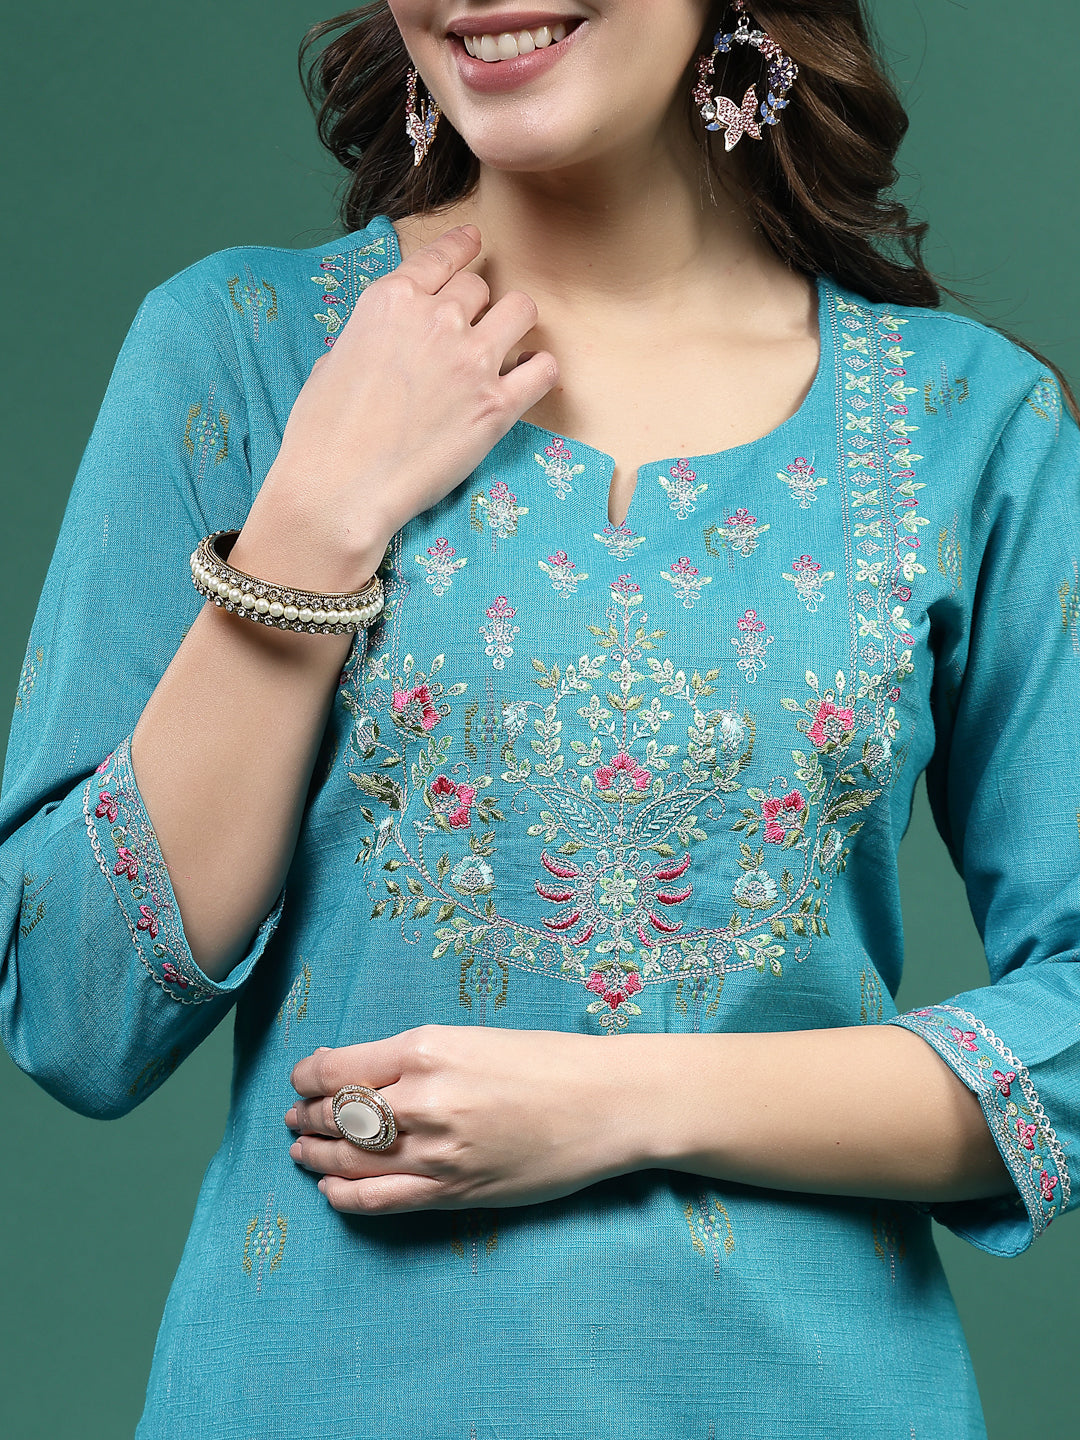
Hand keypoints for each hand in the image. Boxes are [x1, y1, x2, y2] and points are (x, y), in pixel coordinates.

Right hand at [236, 225, 558, 591]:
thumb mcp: (333, 361)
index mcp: (390, 300)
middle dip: (477, 306)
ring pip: (521, 311)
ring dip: (515, 325)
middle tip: (471, 332)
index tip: (474, 243)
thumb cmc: (322, 433)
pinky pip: (543, 369)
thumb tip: (384, 346)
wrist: (339, 488)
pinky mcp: (497, 405)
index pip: (441, 256)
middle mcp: (436, 319)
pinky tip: (528, 380)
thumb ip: (370, 339)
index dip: (462, 246)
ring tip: (507, 348)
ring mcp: (472, 360)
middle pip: (480, 288)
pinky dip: (539, 371)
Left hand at [285, 1025, 656, 1214]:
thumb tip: (351, 1069)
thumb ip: (412, 1056)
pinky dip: (346, 1197)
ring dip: (316, 1156)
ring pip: (349, 1160)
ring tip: (301, 1151)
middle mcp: (423, 1099)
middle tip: (297, 1117)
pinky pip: (380, 1200)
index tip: (302, 1079)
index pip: (336, 1069)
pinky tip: (332, 1192)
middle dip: (307, 1116)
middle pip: (336, 1114)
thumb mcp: (471, 1038)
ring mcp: (436, 1152)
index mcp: (426, 1049)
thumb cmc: (546, 1061)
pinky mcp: (453, 1192)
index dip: (307, 1077)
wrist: (606, 1104)